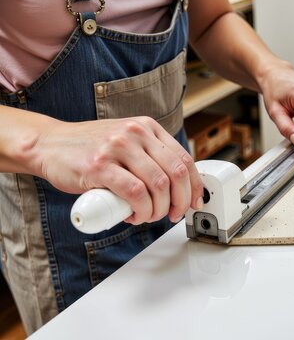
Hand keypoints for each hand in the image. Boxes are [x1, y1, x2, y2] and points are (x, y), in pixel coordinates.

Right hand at [33, 116, 203, 223]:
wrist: (49, 144)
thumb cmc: (90, 149)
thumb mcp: (127, 143)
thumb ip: (150, 158)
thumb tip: (178, 188)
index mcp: (147, 127)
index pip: (184, 158)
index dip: (195, 186)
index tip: (195, 202)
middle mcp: (136, 133)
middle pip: (175, 173)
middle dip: (180, 202)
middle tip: (172, 215)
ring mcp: (118, 147)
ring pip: (158, 185)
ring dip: (158, 210)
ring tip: (147, 216)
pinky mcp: (100, 166)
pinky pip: (135, 193)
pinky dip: (141, 210)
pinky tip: (134, 215)